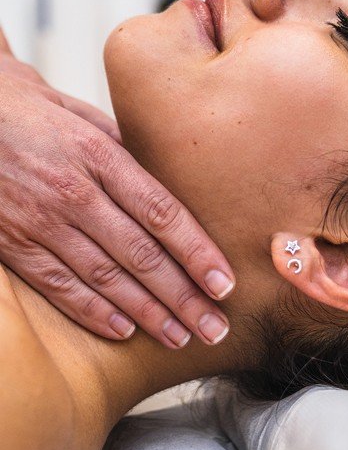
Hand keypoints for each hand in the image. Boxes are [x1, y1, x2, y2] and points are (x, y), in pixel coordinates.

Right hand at [0, 28, 233, 347]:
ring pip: (105, 278)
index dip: (197, 254)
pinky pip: (58, 286)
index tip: (224, 284)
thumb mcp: (84, 118)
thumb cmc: (31, 112)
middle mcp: (74, 193)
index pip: (163, 214)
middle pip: (142, 255)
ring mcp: (40, 221)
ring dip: (148, 313)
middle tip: (214, 328)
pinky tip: (125, 331)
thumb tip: (167, 182)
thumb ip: (126, 153)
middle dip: (183, 297)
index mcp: (100, 157)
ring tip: (180, 337)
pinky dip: (92, 312)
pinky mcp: (11, 243)